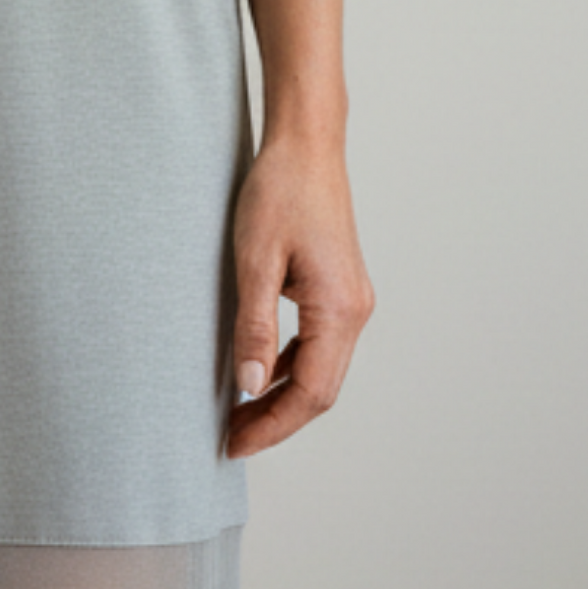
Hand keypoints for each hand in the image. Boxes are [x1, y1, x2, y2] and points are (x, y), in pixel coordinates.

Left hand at [224, 130, 374, 458]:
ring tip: (239, 414)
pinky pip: (318, 344)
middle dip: (277, 419)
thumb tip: (249, 386)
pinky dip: (290, 366)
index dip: (272, 425)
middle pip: (320, 390)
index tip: (234, 444)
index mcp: (339, 309)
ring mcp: (351, 300)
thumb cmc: (279, 191)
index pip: (309, 392)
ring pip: (321, 369)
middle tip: (232, 439)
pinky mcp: (340, 289)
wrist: (306, 144)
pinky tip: (259, 370)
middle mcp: (355, 311)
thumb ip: (254, 326)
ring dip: (283, 396)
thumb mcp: (256, 259)